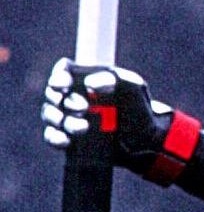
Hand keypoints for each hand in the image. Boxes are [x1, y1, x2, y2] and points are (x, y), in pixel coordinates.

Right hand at [42, 58, 189, 181]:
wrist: (145, 140)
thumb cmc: (139, 108)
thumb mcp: (132, 88)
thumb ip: (113, 80)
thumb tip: (90, 83)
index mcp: (86, 78)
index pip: (63, 71)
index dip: (59, 76)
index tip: (64, 85)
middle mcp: (72, 95)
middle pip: (53, 94)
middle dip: (65, 102)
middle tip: (84, 109)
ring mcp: (66, 116)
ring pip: (51, 115)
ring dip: (63, 121)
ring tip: (83, 128)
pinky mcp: (66, 137)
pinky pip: (52, 137)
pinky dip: (56, 138)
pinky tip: (67, 141)